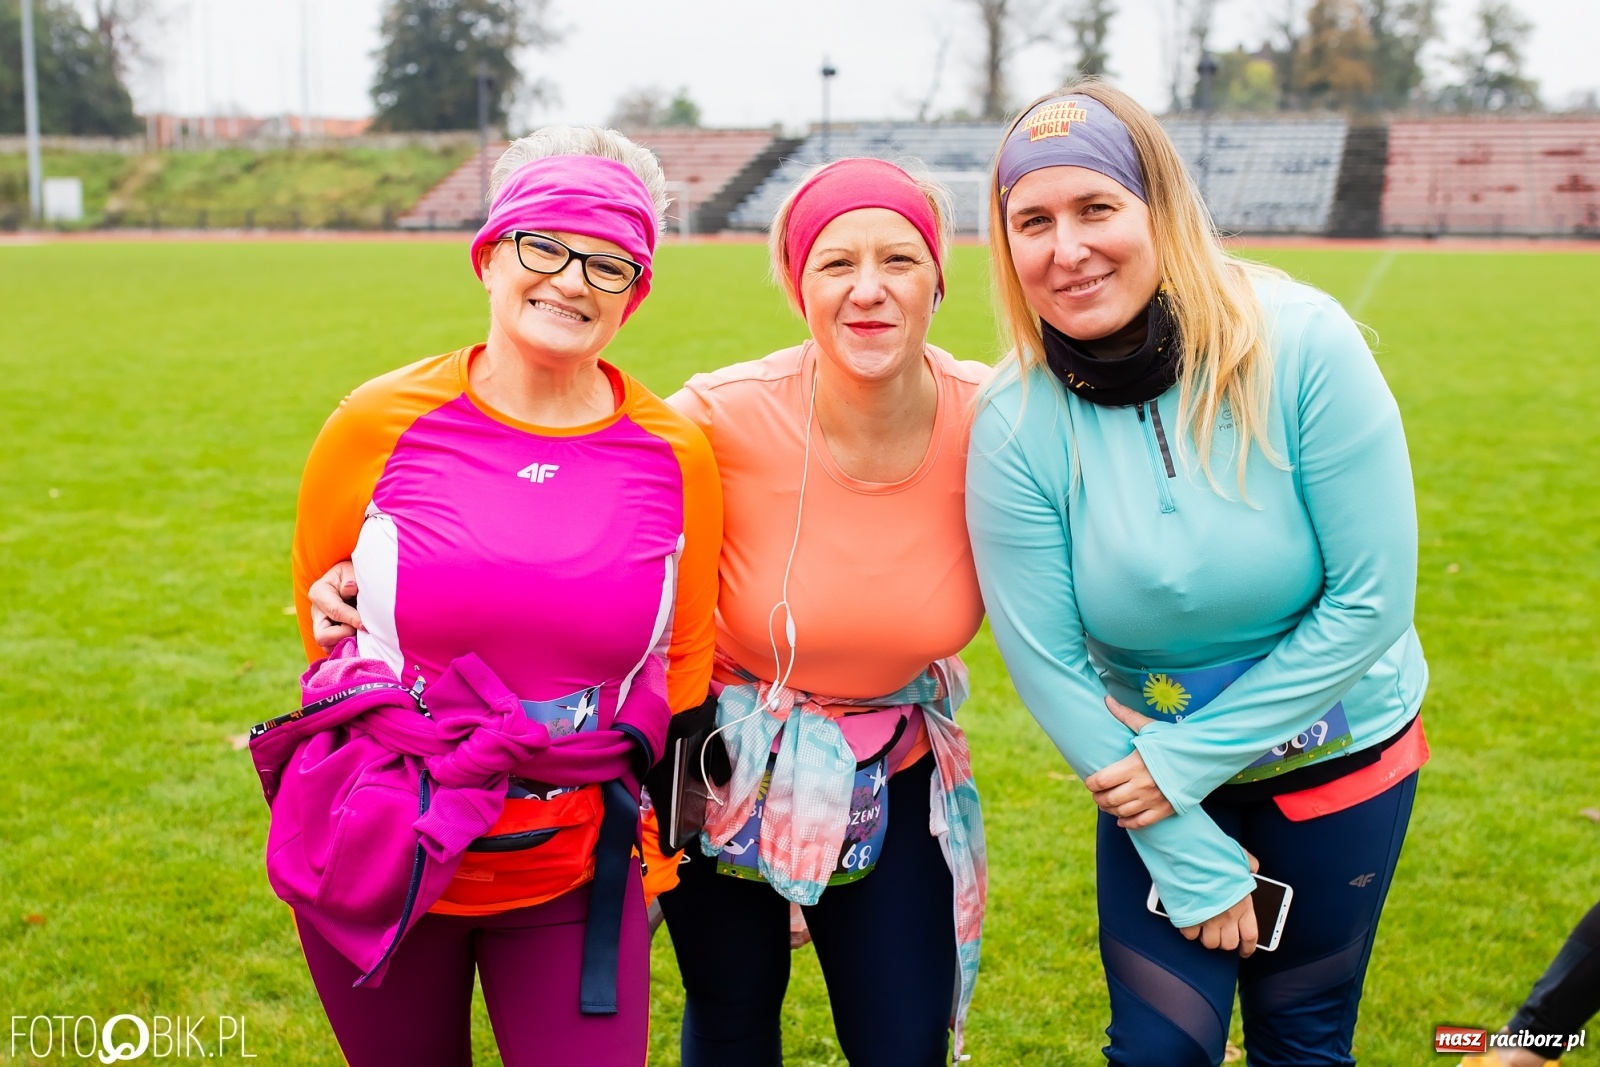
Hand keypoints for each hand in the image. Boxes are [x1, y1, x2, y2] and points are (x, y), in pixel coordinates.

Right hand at [309, 560, 362, 648]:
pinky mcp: (329, 636)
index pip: (335, 611)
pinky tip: (361, 640)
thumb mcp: (351, 569)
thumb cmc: (352, 574)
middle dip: (343, 636)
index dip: (352, 619)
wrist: (351, 580)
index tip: (366, 625)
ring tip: (361, 634)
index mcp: (319, 593)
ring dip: (345, 643)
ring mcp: (321, 626)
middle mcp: (316, 612)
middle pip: (322, 636)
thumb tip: (351, 588)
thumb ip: (350, 578)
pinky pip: (335, 649)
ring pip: (327, 647)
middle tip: (360, 629)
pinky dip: (347, 648)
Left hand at [1083, 697, 1175, 828]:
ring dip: (1110, 810)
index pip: (1101, 781)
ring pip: (1122, 812)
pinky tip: (1122, 819)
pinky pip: (1141, 822)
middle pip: (1108, 799)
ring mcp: (1153, 800)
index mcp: (1133, 765)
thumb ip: (1126, 716)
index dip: (1091, 783)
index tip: (1091, 781)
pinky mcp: (1165, 809)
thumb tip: (1107, 699)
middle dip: (1098, 798)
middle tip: (1097, 794)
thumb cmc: (1175, 740)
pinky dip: (1128, 823)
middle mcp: (1141, 785)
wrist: (1205, 756)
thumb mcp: (1150, 727)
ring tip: (1108, 804)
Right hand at [1178, 850, 1260, 955]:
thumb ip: (1249, 865)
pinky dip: (1189, 930)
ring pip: (1210, 943)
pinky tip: (1189, 920)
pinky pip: (1190, 935)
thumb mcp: (1238, 857)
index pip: (1251, 936)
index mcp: (1243, 903)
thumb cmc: (1212, 854)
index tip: (1245, 950)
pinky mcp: (1188, 918)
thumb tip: (1253, 868)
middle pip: (1229, 944)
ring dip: (1207, 937)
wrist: (1186, 852)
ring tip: (1204, 927)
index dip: (1248, 947)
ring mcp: (1207, 918)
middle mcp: (1227, 915)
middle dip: (1225, 941)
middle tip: (1219, 932)